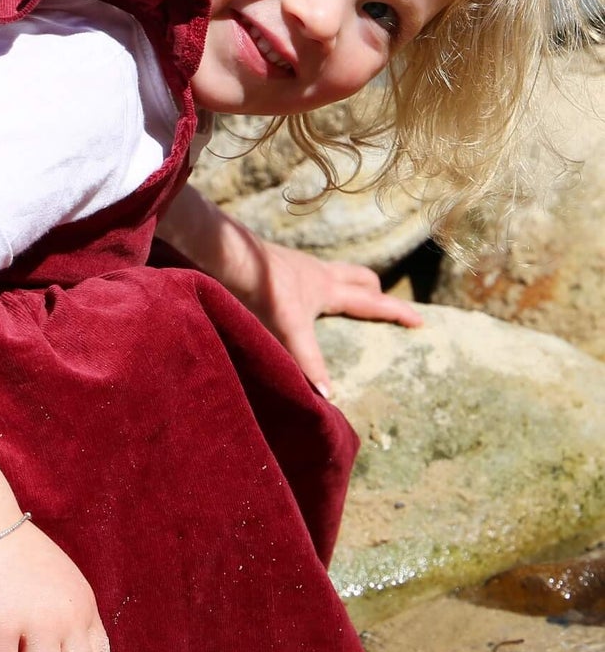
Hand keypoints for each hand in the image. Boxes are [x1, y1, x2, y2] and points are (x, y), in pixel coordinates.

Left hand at [235, 239, 421, 397]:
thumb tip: (329, 395)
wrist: (229, 255)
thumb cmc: (262, 290)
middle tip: (382, 307)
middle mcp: (319, 273)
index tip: (421, 322)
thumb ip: (309, 360)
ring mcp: (298, 265)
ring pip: (334, 271)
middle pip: (359, 278)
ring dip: (345, 284)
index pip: (373, 302)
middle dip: (375, 292)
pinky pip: (307, 272)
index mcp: (329, 288)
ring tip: (343, 301)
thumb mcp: (289, 328)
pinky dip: (315, 284)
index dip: (398, 313)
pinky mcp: (277, 263)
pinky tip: (299, 297)